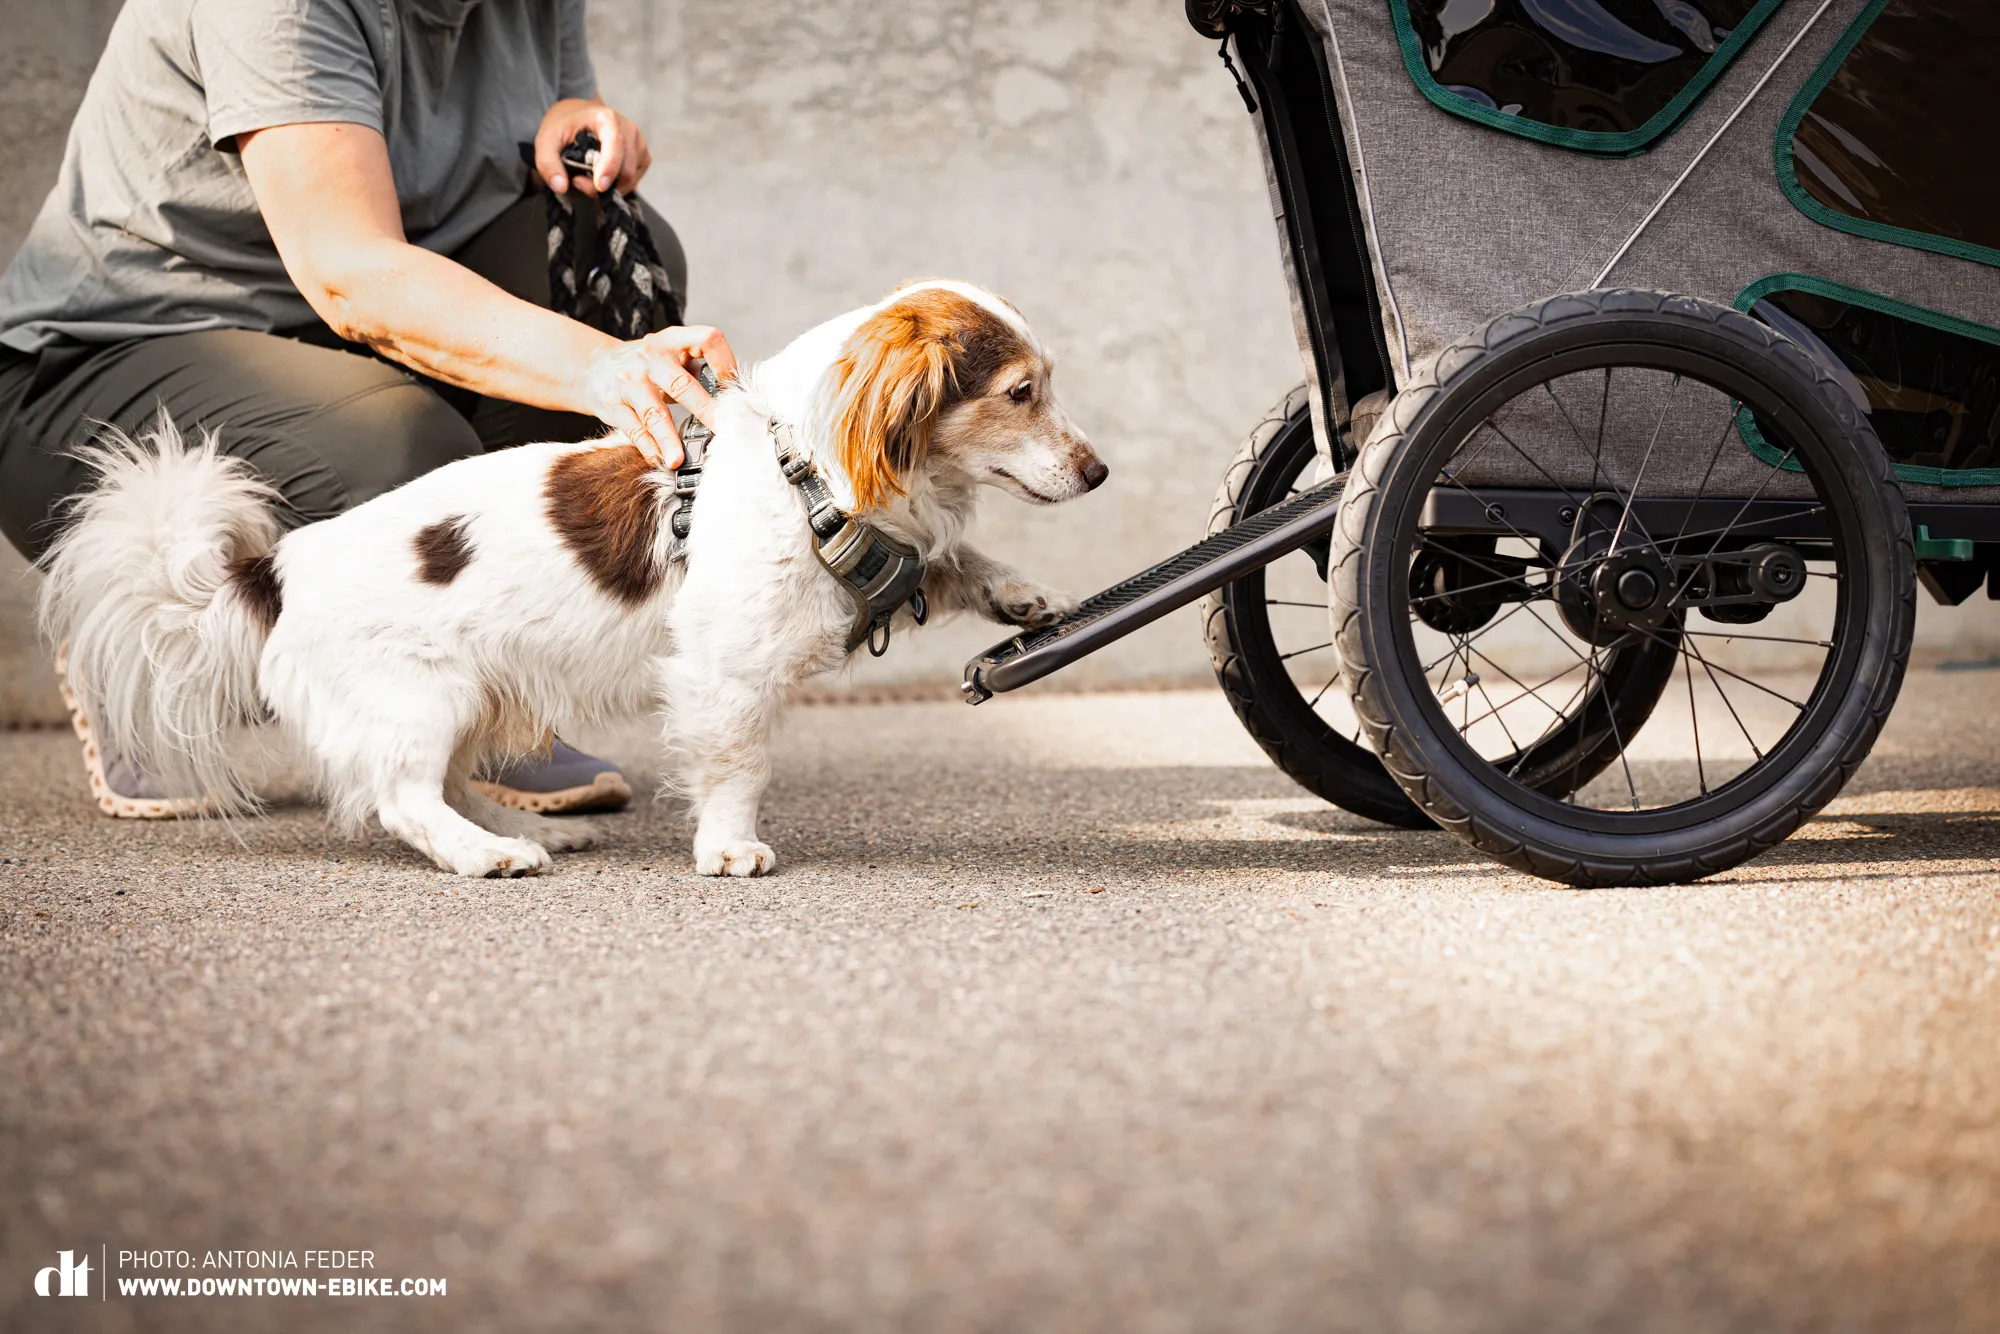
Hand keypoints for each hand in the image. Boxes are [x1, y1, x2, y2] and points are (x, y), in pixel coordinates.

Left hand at [533, 98, 650, 197]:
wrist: (577, 115)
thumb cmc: (564, 126)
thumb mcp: (545, 140)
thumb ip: (548, 164)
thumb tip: (560, 187)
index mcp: (607, 118)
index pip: (615, 145)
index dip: (609, 167)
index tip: (600, 186)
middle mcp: (628, 129)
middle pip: (625, 170)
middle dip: (603, 185)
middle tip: (578, 182)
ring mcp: (639, 143)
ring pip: (631, 178)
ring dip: (611, 187)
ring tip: (589, 177)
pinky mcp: (643, 155)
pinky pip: (635, 180)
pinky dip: (619, 185)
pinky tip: (603, 177)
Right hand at [581, 326, 739, 466]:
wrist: (596, 367)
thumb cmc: (646, 365)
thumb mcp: (671, 355)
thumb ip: (697, 370)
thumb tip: (731, 400)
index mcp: (673, 340)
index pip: (707, 340)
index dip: (725, 363)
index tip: (732, 389)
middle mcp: (651, 358)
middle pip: (682, 384)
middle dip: (705, 410)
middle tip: (722, 431)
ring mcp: (630, 381)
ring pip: (653, 412)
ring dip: (668, 439)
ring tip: (678, 459)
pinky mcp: (613, 404)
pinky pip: (633, 429)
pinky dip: (648, 447)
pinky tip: (659, 459)